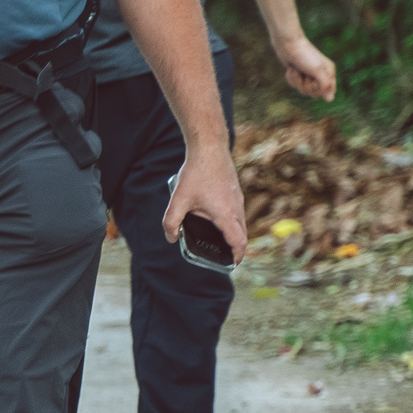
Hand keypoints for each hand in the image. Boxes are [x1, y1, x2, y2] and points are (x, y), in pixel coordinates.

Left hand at [162, 141, 247, 261]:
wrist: (210, 148)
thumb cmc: (196, 173)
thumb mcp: (179, 200)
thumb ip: (171, 221)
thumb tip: (170, 238)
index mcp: (226, 215)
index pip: (238, 242)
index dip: (237, 256)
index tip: (232, 264)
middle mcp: (236, 208)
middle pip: (242, 235)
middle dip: (235, 248)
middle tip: (225, 256)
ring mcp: (238, 199)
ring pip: (240, 223)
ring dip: (233, 234)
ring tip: (220, 240)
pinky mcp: (235, 191)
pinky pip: (237, 212)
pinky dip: (231, 221)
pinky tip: (216, 218)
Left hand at [276, 35, 336, 99]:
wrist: (288, 43)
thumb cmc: (305, 55)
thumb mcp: (317, 70)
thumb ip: (325, 85)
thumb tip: (330, 100)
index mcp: (329, 73)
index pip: (327, 92)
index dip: (318, 89)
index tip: (313, 79)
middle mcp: (321, 75)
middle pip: (314, 94)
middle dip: (306, 85)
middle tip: (305, 74)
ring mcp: (309, 75)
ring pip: (303, 90)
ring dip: (297, 80)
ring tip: (297, 69)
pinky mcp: (299, 74)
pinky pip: (295, 85)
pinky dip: (291, 77)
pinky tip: (291, 68)